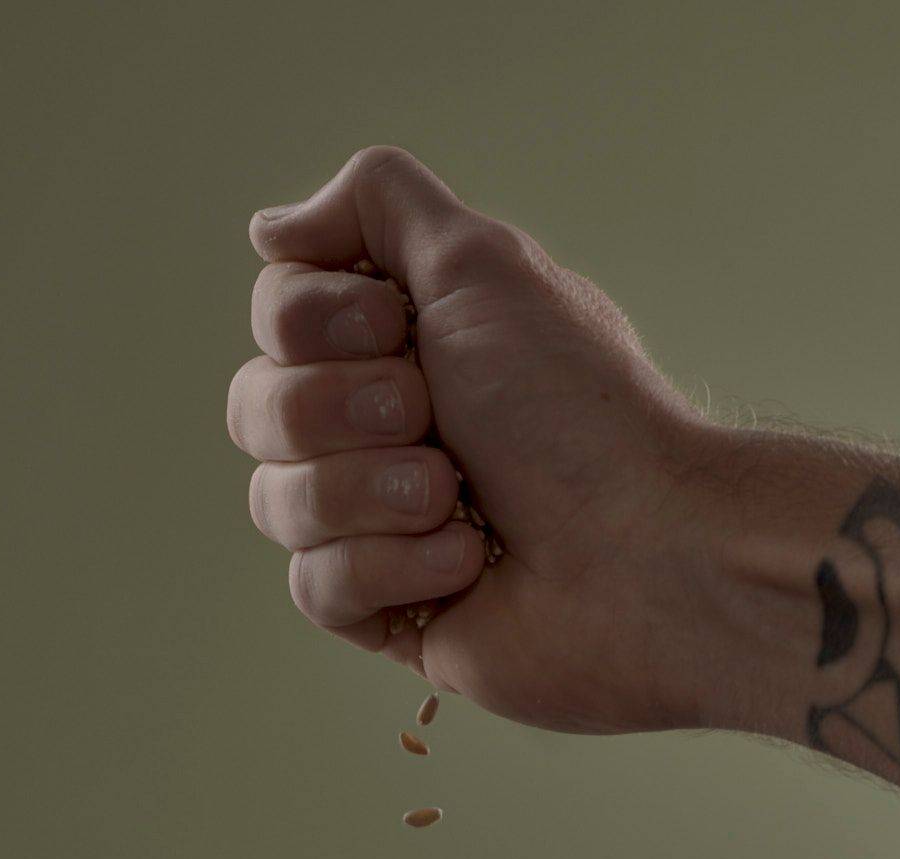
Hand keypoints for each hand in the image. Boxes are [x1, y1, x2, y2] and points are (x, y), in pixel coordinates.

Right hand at [228, 145, 722, 733]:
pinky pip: (314, 586)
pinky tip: (470, 569)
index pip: (277, 318)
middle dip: (342, 410)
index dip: (320, 323)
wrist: (643, 550)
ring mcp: (376, 526)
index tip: (402, 330)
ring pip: (275, 501)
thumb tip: (267, 230)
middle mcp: (380, 431)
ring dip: (373, 492)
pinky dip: (394, 568)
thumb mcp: (478, 261)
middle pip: (256, 408)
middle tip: (439, 420)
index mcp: (400, 344)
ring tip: (458, 502)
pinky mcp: (385, 615)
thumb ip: (371, 203)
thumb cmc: (576, 411)